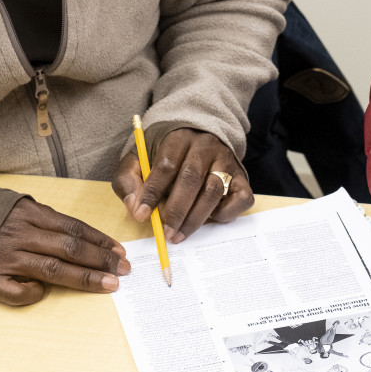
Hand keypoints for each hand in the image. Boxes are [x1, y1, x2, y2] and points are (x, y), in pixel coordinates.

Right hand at [0, 197, 129, 305]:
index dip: (100, 240)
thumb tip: (72, 233)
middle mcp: (20, 234)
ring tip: (108, 284)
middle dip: (101, 260)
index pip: (74, 228)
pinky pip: (19, 292)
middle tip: (123, 269)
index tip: (119, 251)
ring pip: (53, 269)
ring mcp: (5, 257)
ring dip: (84, 278)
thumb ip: (41, 217)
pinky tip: (46, 293)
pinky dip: (35, 294)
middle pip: (70, 248)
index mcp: (29, 213)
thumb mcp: (13, 204)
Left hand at [111, 126, 253, 242]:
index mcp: (178, 138)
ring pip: (214, 190)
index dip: (153, 192)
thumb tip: (136, 210)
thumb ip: (129, 182)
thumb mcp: (138, 160)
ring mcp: (226, 162)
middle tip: (164, 233)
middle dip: (176, 210)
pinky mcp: (241, 177)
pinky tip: (209, 220)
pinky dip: (226, 214)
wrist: (197, 136)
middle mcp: (206, 147)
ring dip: (195, 218)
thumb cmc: (163, 155)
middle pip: (192, 178)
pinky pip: (241, 198)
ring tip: (178, 235)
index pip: (166, 165)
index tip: (142, 214)